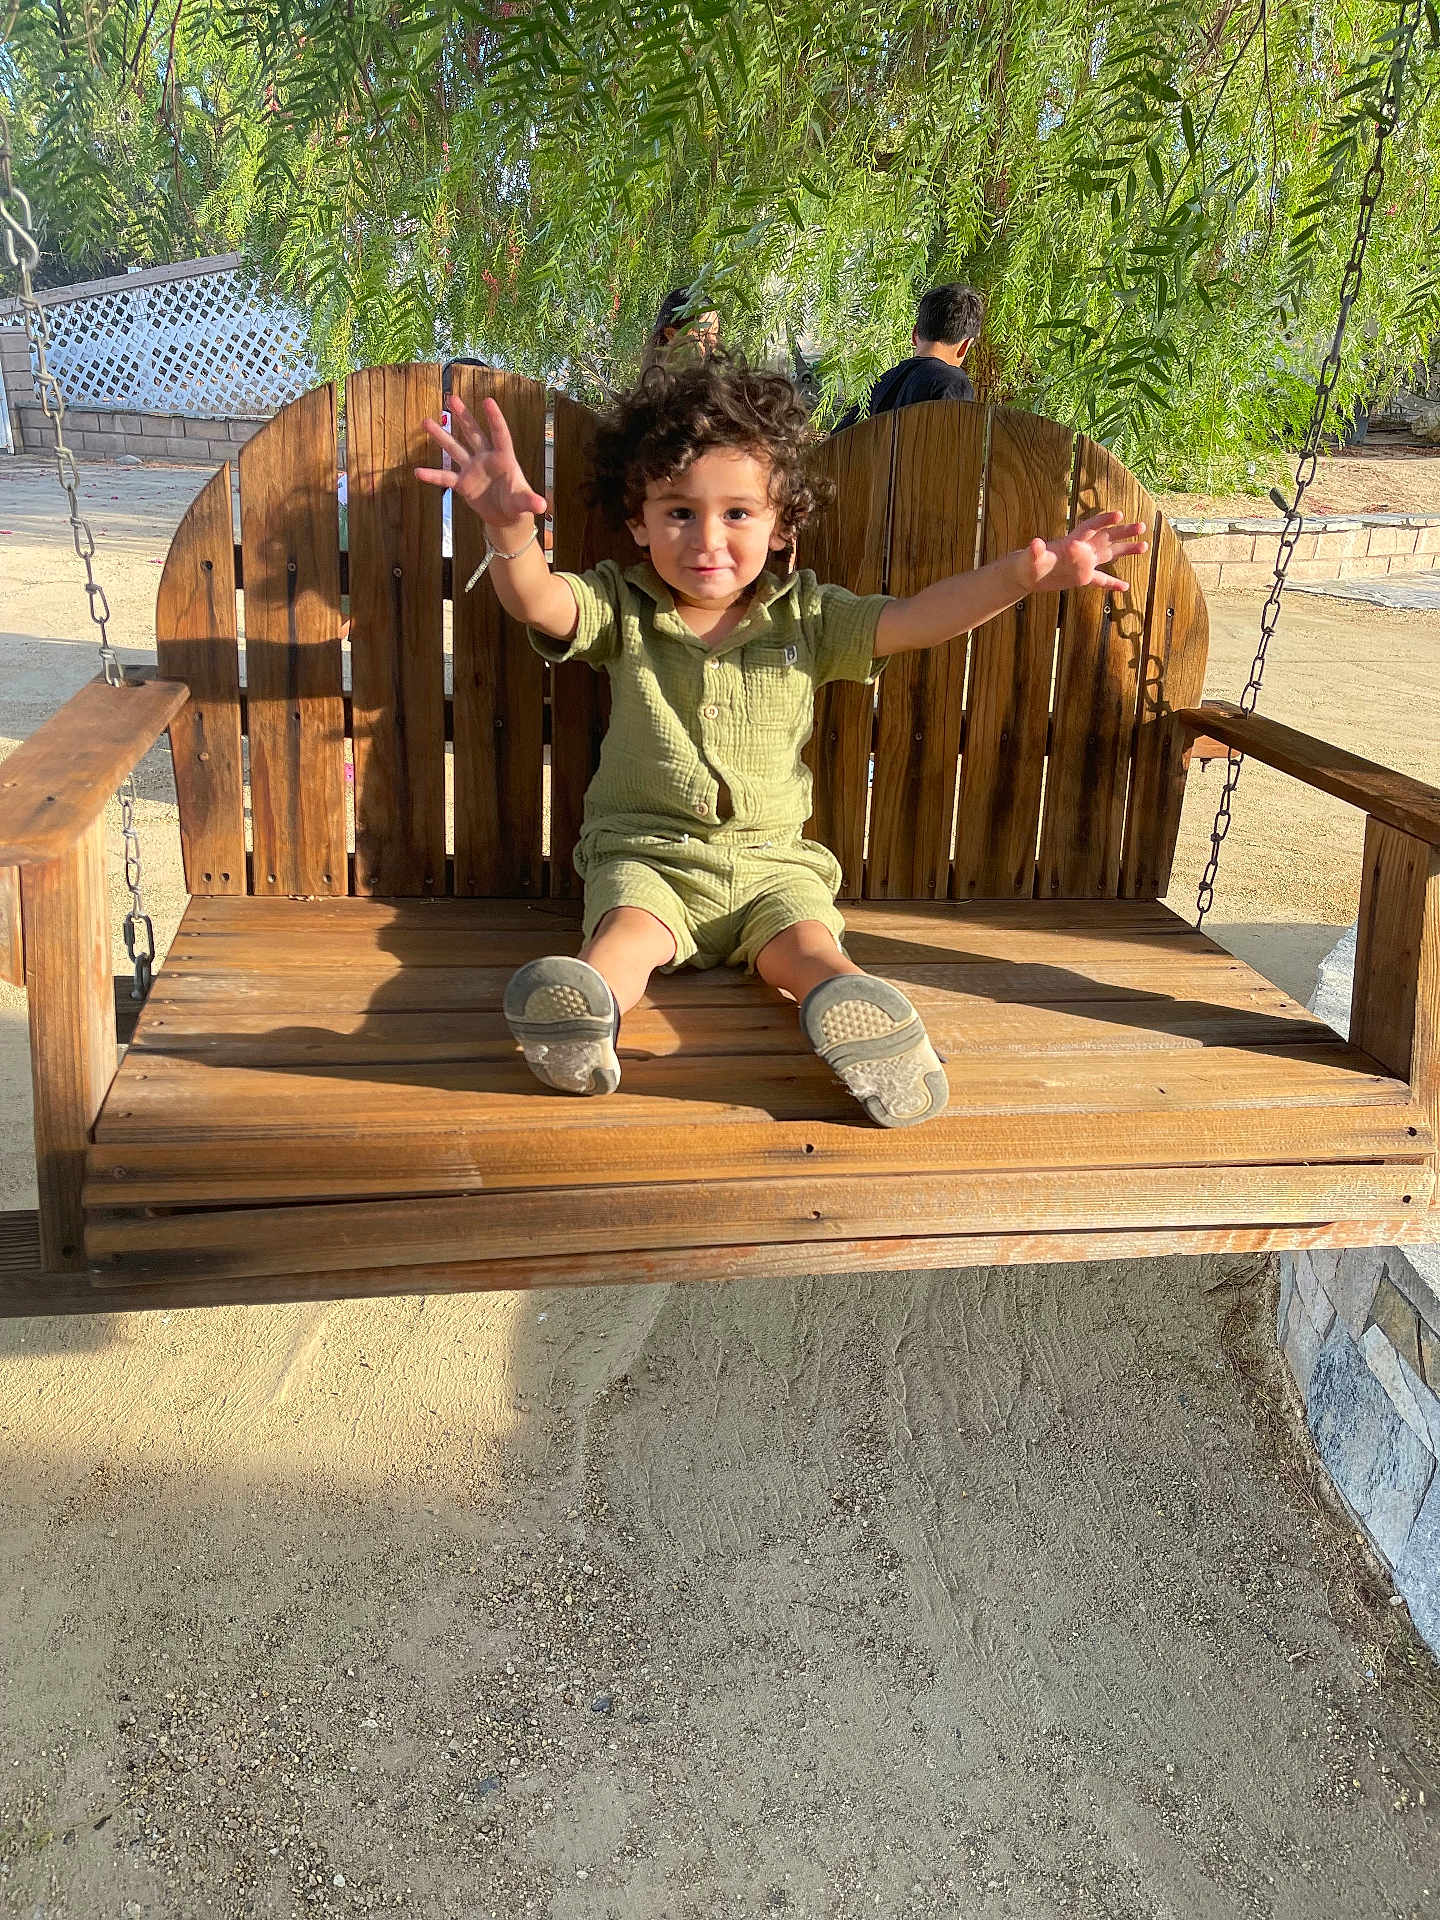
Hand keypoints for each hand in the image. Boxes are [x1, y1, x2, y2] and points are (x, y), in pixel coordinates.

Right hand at [415, 395, 546, 532]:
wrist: (505, 516)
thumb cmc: (518, 503)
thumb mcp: (525, 502)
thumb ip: (531, 501)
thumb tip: (542, 505)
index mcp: (504, 458)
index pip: (500, 435)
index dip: (495, 419)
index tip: (487, 400)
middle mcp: (486, 458)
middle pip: (473, 433)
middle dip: (463, 416)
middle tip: (451, 397)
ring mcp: (472, 469)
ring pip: (455, 449)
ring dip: (441, 436)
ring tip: (425, 422)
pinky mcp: (462, 483)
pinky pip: (445, 477)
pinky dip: (432, 475)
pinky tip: (417, 472)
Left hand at [1017, 511, 1148, 594]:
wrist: (1026, 575)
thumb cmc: (1027, 563)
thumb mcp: (1031, 558)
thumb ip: (1036, 551)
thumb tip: (1035, 543)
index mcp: (1072, 541)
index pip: (1090, 528)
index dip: (1104, 521)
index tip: (1119, 514)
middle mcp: (1082, 550)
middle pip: (1106, 537)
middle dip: (1123, 532)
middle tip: (1142, 526)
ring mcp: (1084, 563)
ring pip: (1109, 554)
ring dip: (1126, 550)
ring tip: (1145, 546)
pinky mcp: (1082, 578)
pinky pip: (1100, 580)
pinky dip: (1112, 584)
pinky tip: (1125, 587)